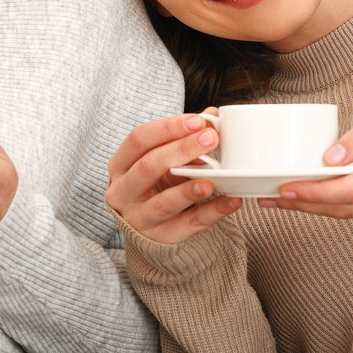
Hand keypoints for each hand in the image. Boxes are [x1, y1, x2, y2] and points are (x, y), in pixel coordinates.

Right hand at [105, 111, 241, 243]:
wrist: (148, 227)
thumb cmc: (155, 184)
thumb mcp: (162, 159)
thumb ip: (184, 137)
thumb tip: (212, 114)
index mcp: (120, 165)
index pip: (138, 140)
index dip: (167, 128)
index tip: (197, 120)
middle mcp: (122, 192)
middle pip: (148, 167)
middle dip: (181, 150)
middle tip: (211, 138)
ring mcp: (139, 218)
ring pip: (163, 203)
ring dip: (188, 190)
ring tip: (212, 179)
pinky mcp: (161, 238)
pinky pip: (188, 224)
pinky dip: (212, 212)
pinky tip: (231, 200)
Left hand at [266, 122, 352, 217]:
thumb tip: (329, 158)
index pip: (350, 190)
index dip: (315, 193)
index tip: (286, 190)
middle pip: (342, 207)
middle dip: (303, 205)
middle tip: (270, 197)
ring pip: (346, 210)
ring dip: (311, 206)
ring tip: (280, 198)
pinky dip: (327, 202)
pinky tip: (308, 195)